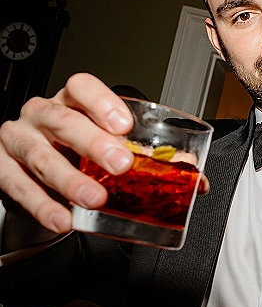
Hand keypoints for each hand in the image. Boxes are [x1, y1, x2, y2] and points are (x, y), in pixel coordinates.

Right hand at [0, 73, 208, 234]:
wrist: (37, 185)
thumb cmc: (77, 160)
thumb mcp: (109, 153)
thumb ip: (150, 164)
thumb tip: (197, 183)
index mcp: (72, 103)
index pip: (82, 87)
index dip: (102, 101)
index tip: (124, 125)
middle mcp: (42, 115)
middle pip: (63, 120)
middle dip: (93, 142)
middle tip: (120, 164)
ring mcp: (19, 141)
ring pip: (41, 156)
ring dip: (69, 180)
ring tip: (94, 199)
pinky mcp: (2, 169)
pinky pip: (18, 186)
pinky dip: (42, 205)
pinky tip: (62, 219)